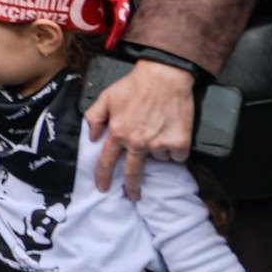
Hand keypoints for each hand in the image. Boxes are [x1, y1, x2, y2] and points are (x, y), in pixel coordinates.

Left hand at [86, 61, 195, 199]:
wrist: (165, 75)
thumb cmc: (135, 84)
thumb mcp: (106, 97)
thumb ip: (94, 117)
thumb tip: (92, 138)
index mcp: (118, 132)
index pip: (106, 161)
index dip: (103, 177)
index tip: (102, 189)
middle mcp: (137, 142)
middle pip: (133, 173)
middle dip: (131, 188)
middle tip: (133, 196)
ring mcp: (159, 144)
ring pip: (158, 158)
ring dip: (157, 149)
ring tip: (159, 129)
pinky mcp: (179, 143)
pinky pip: (176, 156)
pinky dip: (175, 149)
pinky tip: (173, 133)